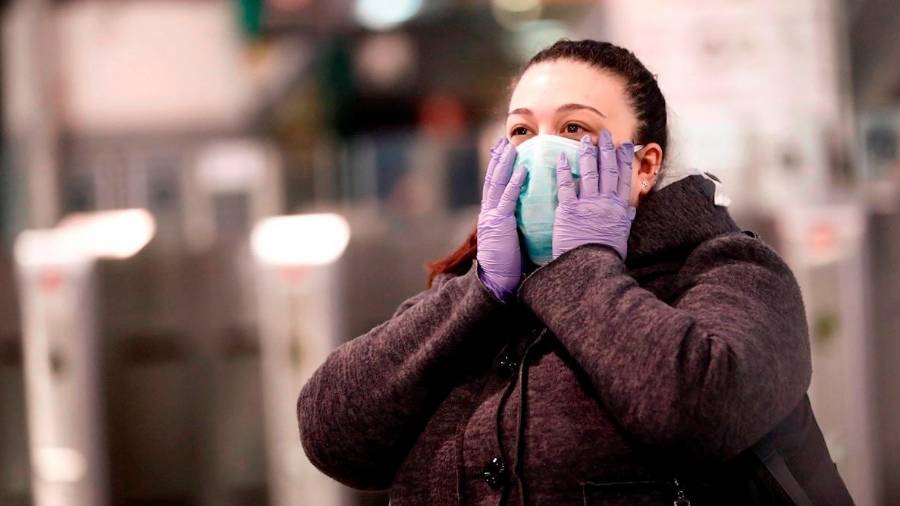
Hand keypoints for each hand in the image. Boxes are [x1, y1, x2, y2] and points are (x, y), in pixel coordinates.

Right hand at [477, 137, 526, 300]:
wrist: (497, 281)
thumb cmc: (509, 264)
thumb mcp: (512, 238)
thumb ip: (517, 223)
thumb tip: (534, 213)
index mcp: (491, 215)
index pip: (494, 185)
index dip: (498, 167)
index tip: (503, 151)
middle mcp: (489, 212)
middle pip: (493, 178)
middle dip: (498, 158)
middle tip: (503, 140)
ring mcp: (492, 216)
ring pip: (497, 183)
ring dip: (505, 163)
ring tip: (511, 147)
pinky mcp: (499, 224)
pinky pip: (507, 199)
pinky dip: (514, 183)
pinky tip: (522, 171)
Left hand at [553, 130, 635, 259]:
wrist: (589, 268)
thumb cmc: (605, 256)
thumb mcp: (621, 237)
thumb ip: (624, 220)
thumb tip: (631, 209)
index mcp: (619, 208)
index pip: (624, 177)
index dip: (625, 159)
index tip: (625, 145)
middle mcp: (605, 202)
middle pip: (608, 170)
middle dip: (607, 149)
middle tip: (605, 135)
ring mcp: (587, 204)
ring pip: (589, 173)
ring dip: (588, 154)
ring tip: (585, 139)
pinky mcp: (568, 210)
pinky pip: (566, 186)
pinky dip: (565, 171)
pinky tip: (563, 157)